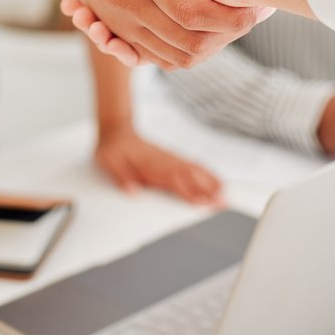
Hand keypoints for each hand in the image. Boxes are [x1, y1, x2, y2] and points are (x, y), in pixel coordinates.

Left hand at [96, 124, 222, 205]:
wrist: (117, 132)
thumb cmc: (113, 149)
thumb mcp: (108, 162)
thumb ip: (121, 177)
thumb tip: (132, 192)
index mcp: (152, 165)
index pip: (175, 179)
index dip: (190, 191)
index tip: (203, 202)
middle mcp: (165, 161)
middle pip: (191, 175)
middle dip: (208, 189)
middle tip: (223, 202)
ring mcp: (170, 159)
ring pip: (195, 170)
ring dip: (211, 182)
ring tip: (225, 195)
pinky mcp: (172, 160)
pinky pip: (192, 167)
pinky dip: (206, 174)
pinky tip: (215, 181)